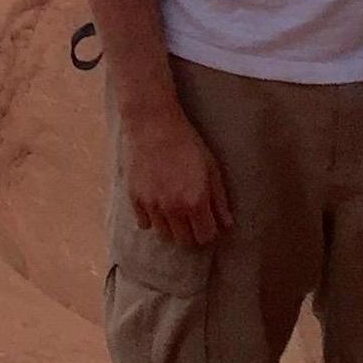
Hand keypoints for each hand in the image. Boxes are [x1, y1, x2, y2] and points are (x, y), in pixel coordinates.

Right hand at [118, 97, 233, 248]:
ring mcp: (152, 204)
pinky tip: (157, 205)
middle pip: (185, 241)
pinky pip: (144, 224)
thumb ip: (219, 200)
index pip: (205, 237)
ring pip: (164, 235)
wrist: (152, 122)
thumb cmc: (186, 142)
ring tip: (174, 210)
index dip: (209, 231)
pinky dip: (152, 219)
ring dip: (172, 227)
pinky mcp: (135, 198)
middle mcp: (173, 208)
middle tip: (192, 217)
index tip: (208, 221)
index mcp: (195, 202)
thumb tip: (227, 225)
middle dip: (191, 232)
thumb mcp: (211, 168)